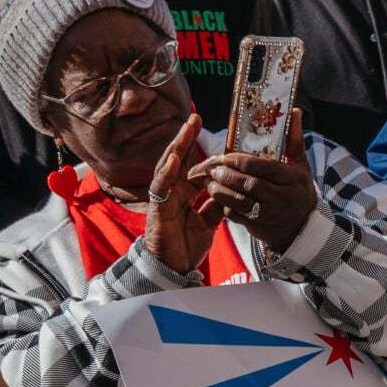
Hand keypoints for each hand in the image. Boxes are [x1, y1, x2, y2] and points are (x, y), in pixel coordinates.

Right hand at [141, 114, 218, 276]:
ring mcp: (164, 200)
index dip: (196, 146)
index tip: (205, 127)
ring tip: (184, 131)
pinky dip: (167, 174)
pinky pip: (161, 189)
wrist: (174, 269)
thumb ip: (215, 206)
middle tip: (194, 117)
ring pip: (167, 169)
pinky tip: (174, 161)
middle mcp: (172, 192)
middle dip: (185, 139)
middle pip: (178, 160)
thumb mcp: (208, 222)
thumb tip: (228, 193)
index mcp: (184, 193)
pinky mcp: (158, 211)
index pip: (190, 164)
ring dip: (176, 149)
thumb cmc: (186, 245)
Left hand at [190, 109, 321, 241]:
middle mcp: (281, 197)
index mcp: (291, 179)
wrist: (303, 227)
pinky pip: (235, 215)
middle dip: (225, 174)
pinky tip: (217, 195)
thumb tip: (294, 111)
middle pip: (248, 184)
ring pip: (238, 201)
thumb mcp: (300, 166)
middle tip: (211, 167)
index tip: (226, 156)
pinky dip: (223, 205)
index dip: (240, 161)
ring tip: (209, 180)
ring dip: (219, 189)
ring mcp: (269, 214)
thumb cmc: (299, 191)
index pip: (262, 167)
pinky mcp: (258, 227)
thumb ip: (293, 140)